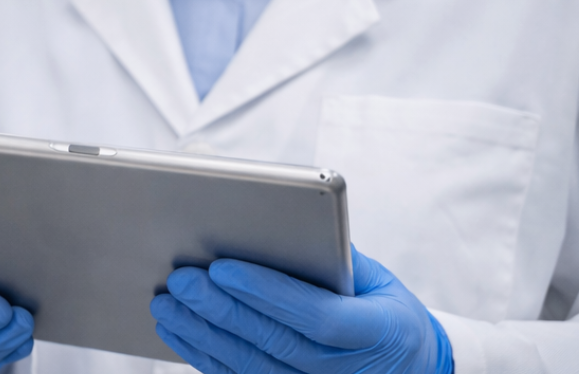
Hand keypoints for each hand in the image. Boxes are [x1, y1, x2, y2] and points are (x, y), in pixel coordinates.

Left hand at [150, 247, 452, 373]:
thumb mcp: (379, 282)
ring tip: (165, 303)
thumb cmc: (387, 314)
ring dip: (201, 335)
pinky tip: (179, 333)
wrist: (412, 371)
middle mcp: (346, 372)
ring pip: (250, 366)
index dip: (267, 292)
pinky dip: (206, 357)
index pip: (316, 316)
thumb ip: (336, 256)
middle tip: (179, 279)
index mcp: (376, 334)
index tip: (222, 268)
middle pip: (273, 342)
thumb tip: (284, 219)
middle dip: (220, 309)